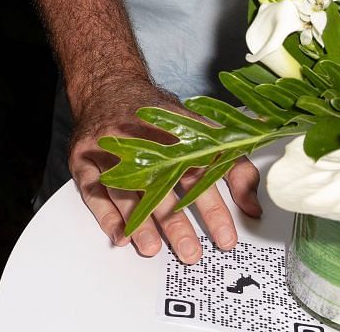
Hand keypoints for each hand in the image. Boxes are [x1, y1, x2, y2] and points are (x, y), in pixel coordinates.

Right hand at [69, 75, 261, 261]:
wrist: (107, 86)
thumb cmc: (156, 116)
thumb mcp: (203, 130)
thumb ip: (233, 167)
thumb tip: (254, 207)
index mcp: (174, 133)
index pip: (198, 173)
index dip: (213, 207)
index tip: (225, 237)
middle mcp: (141, 141)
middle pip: (161, 185)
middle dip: (176, 222)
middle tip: (190, 252)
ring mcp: (110, 150)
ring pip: (126, 189)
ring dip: (139, 221)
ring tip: (151, 247)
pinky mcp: (85, 158)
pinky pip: (93, 189)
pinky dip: (105, 214)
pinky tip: (119, 234)